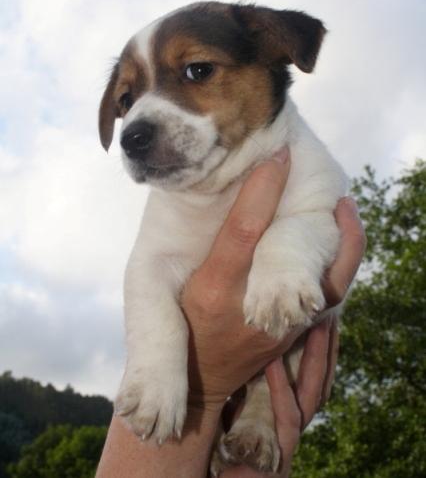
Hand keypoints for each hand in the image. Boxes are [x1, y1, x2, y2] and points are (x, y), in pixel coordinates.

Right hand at [182, 150, 364, 414]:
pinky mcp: (298, 333)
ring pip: (325, 282)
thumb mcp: (170, 283)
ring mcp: (281, 325)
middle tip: (334, 190)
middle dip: (318, 218)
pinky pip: (329, 297)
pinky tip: (343, 240)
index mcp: (213, 286)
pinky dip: (341, 265)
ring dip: (342, 243)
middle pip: (295, 257)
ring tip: (345, 209)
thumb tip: (209, 190)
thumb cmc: (185, 320)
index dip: (262, 189)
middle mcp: (252, 307)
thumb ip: (188, 240)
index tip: (279, 156)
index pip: (243, 230)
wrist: (204, 378)